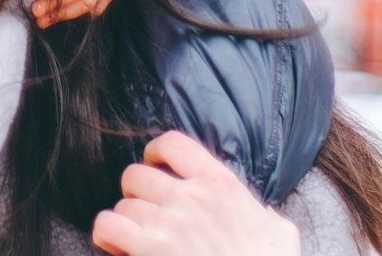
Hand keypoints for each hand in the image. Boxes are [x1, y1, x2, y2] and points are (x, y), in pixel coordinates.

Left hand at [91, 131, 300, 255]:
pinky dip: (107, 234)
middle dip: (138, 194)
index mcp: (220, 185)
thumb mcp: (281, 238)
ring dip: (127, 222)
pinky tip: (117, 246)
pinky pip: (108, 225)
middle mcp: (190, 197)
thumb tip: (265, 215)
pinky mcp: (148, 251)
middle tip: (147, 214)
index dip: (157, 152)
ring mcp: (167, 224)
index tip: (155, 164)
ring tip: (137, 240)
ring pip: (124, 204)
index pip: (174, 144)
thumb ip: (267, 218)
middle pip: (138, 174)